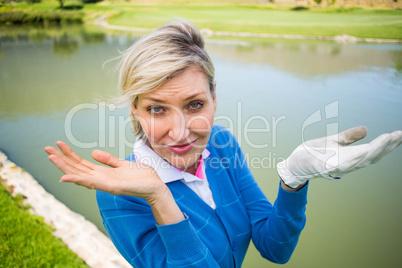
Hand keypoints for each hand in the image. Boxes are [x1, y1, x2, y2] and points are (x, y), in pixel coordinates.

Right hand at [44, 141, 165, 202]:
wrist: (155, 186)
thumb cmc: (141, 177)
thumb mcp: (122, 164)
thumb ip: (108, 160)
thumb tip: (92, 153)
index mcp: (103, 173)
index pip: (81, 163)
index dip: (69, 155)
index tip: (58, 145)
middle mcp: (101, 179)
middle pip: (77, 168)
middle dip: (61, 159)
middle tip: (46, 148)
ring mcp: (105, 184)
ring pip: (80, 174)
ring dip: (65, 167)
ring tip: (51, 157)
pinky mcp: (112, 187)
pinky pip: (92, 183)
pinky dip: (78, 180)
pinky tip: (66, 176)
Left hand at [277, 127, 401, 187]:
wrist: (294, 164)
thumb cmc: (314, 154)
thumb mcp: (333, 141)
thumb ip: (348, 137)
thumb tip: (366, 130)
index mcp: (350, 156)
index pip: (373, 151)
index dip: (387, 144)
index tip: (400, 134)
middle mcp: (347, 163)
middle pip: (371, 157)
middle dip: (386, 146)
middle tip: (398, 135)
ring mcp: (337, 167)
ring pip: (360, 161)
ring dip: (374, 151)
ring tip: (387, 139)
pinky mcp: (324, 168)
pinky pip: (341, 165)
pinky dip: (353, 159)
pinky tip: (363, 152)